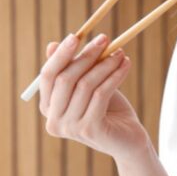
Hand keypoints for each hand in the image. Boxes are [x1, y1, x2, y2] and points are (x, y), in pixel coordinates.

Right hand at [38, 33, 149, 163]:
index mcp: (48, 108)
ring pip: (86, 84)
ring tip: (120, 52)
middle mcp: (54, 120)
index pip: (47, 76)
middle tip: (105, 39)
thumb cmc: (107, 110)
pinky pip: (101, 93)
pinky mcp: (90, 129)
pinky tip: (126, 65)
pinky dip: (114, 75)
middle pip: (65, 79)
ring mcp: (71, 128)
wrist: (128, 139)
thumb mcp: (88, 86)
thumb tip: (51, 45)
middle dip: (86, 55)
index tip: (75, 36)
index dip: (61, 55)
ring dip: (105, 64)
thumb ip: (71, 69)